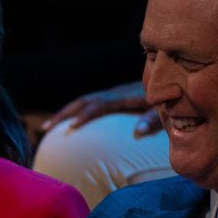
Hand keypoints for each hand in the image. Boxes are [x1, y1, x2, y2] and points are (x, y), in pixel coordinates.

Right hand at [41, 81, 157, 133]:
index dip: (85, 115)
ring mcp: (110, 95)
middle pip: (83, 102)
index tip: (72, 127)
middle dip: (63, 114)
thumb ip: (152, 120)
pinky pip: (87, 105)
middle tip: (45, 129)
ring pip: (81, 102)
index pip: (99, 105)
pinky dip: (72, 113)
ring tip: (46, 128)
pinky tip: (64, 125)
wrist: (171, 85)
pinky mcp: (111, 99)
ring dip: (63, 114)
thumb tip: (138, 132)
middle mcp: (114, 94)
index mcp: (124, 96)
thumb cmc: (168, 102)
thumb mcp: (163, 111)